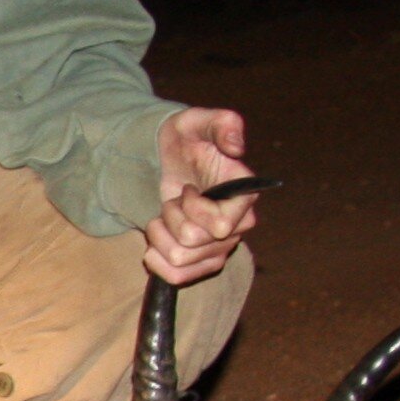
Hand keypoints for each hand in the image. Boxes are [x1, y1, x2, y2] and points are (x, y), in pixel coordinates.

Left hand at [142, 106, 256, 284]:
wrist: (168, 160)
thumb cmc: (186, 140)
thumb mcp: (198, 122)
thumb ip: (222, 124)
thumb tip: (236, 146)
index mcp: (243, 197)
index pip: (220, 225)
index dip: (193, 208)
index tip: (187, 188)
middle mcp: (237, 227)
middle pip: (191, 242)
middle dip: (171, 216)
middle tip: (174, 199)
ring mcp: (220, 248)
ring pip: (178, 259)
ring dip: (160, 234)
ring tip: (166, 215)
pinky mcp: (201, 264)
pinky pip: (174, 278)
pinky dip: (156, 260)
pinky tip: (156, 241)